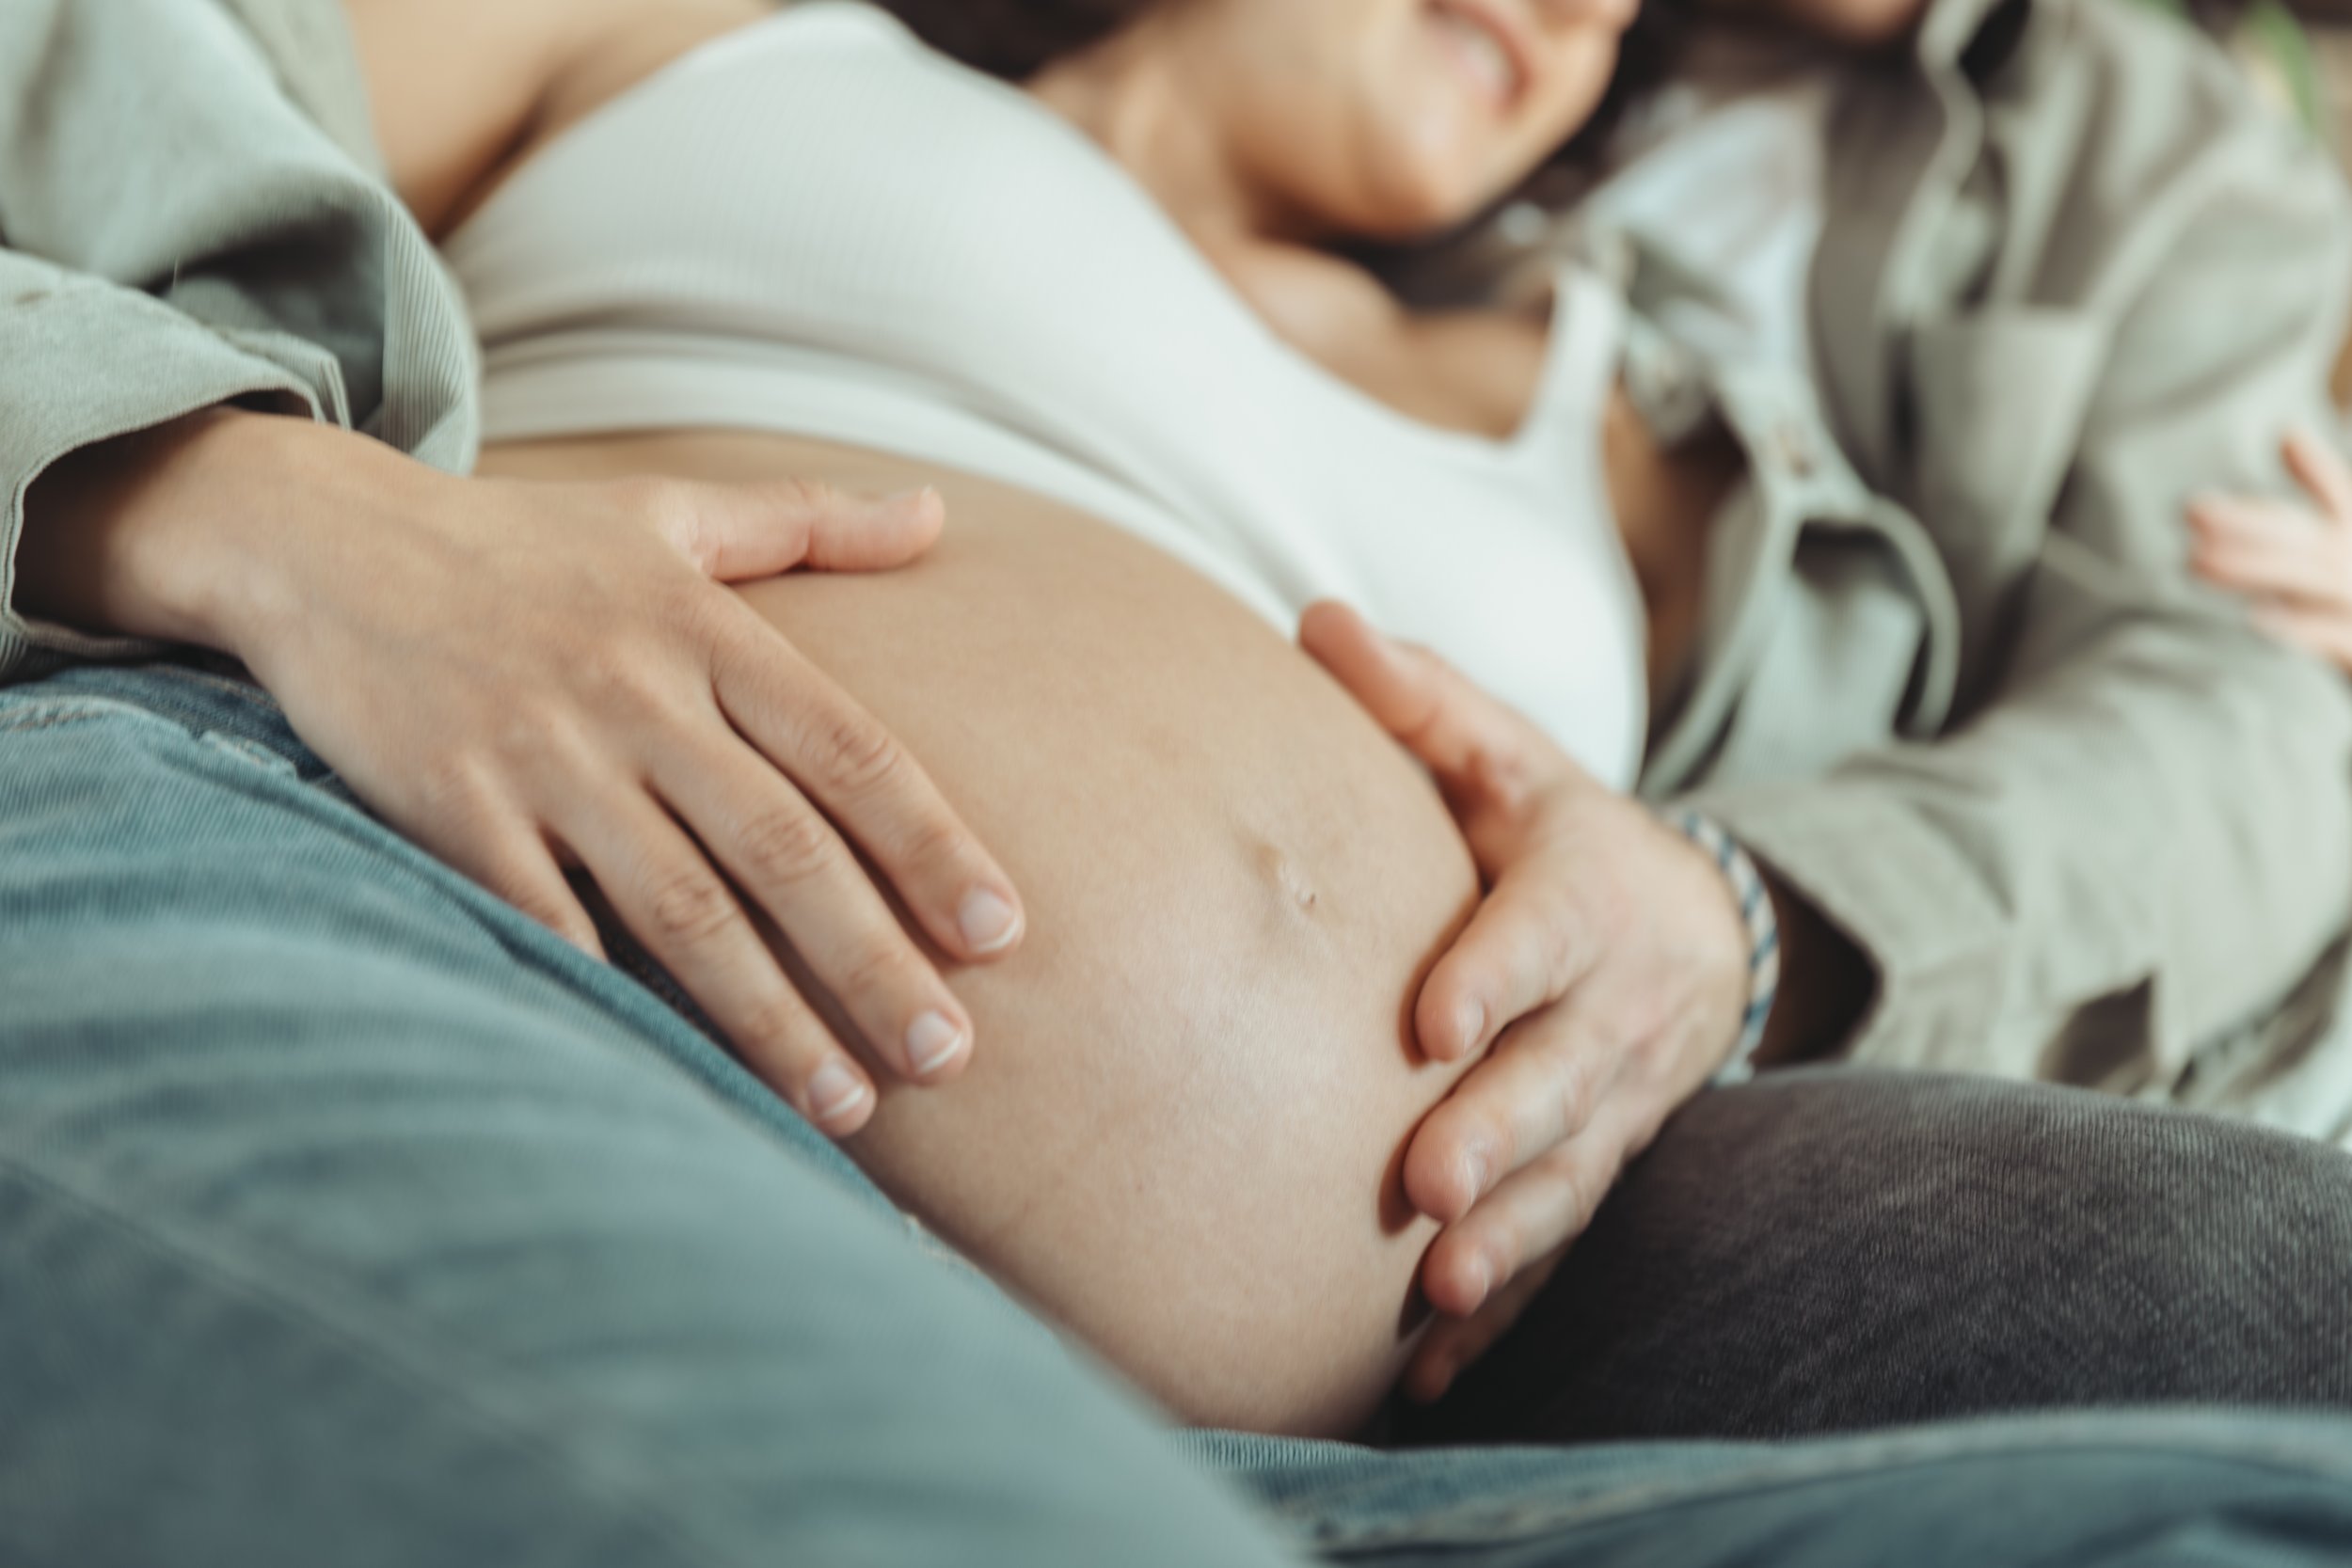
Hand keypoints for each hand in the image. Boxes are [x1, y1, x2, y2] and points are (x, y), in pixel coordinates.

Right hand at [20, 411, 1024, 1136]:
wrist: (320, 538)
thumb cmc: (520, 543)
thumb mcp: (666, 511)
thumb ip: (809, 521)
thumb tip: (938, 516)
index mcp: (706, 631)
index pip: (849, 751)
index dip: (933, 844)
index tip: (1004, 933)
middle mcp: (637, 695)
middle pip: (782, 846)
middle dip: (872, 960)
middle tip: (949, 1056)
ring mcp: (542, 756)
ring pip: (679, 906)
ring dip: (767, 1014)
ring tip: (844, 1102)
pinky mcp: (450, 809)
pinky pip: (546, 924)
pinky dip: (612, 998)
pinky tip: (677, 1079)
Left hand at [1300, 602, 1749, 1401]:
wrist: (1691, 923)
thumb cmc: (1555, 828)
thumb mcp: (1506, 751)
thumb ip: (1420, 701)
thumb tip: (1316, 622)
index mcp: (1585, 892)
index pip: (1539, 933)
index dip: (1495, 974)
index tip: (1431, 1021)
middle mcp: (1614, 1006)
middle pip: (1560, 1075)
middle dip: (1499, 1131)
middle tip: (1428, 1185)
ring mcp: (1617, 1099)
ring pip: (1569, 1174)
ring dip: (1508, 1238)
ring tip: (1436, 1288)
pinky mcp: (1601, 1162)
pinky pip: (1560, 1239)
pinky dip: (1506, 1304)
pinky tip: (1433, 1363)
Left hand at [2190, 430, 2351, 671]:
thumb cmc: (2349, 598)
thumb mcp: (2337, 539)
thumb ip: (2321, 491)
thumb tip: (2288, 434)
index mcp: (2351, 537)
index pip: (2340, 496)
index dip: (2318, 469)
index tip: (2286, 436)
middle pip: (2305, 538)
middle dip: (2251, 524)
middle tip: (2193, 510)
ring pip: (2310, 580)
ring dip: (2256, 569)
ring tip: (2198, 561)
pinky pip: (2335, 636)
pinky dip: (2301, 627)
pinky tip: (2256, 617)